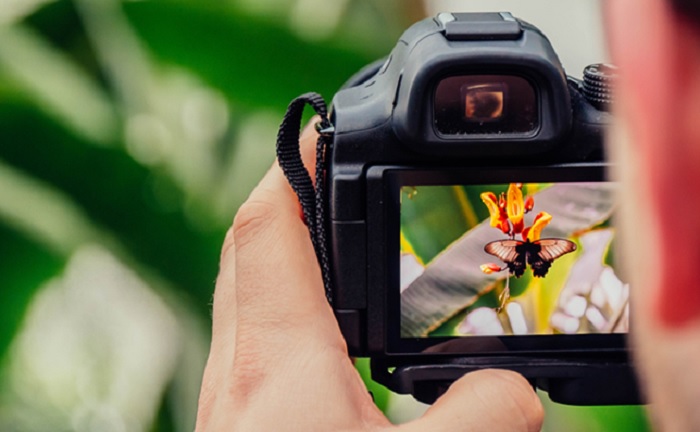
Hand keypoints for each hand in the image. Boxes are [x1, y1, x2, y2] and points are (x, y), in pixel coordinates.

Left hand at [195, 122, 543, 430]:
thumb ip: (480, 416)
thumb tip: (517, 388)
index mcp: (279, 359)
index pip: (268, 226)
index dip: (294, 167)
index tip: (324, 132)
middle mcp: (240, 367)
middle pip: (249, 249)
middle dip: (291, 202)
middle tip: (335, 182)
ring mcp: (230, 396)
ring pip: (245, 295)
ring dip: (286, 258)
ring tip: (339, 249)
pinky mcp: (238, 422)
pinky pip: (251, 340)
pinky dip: (286, 312)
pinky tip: (328, 339)